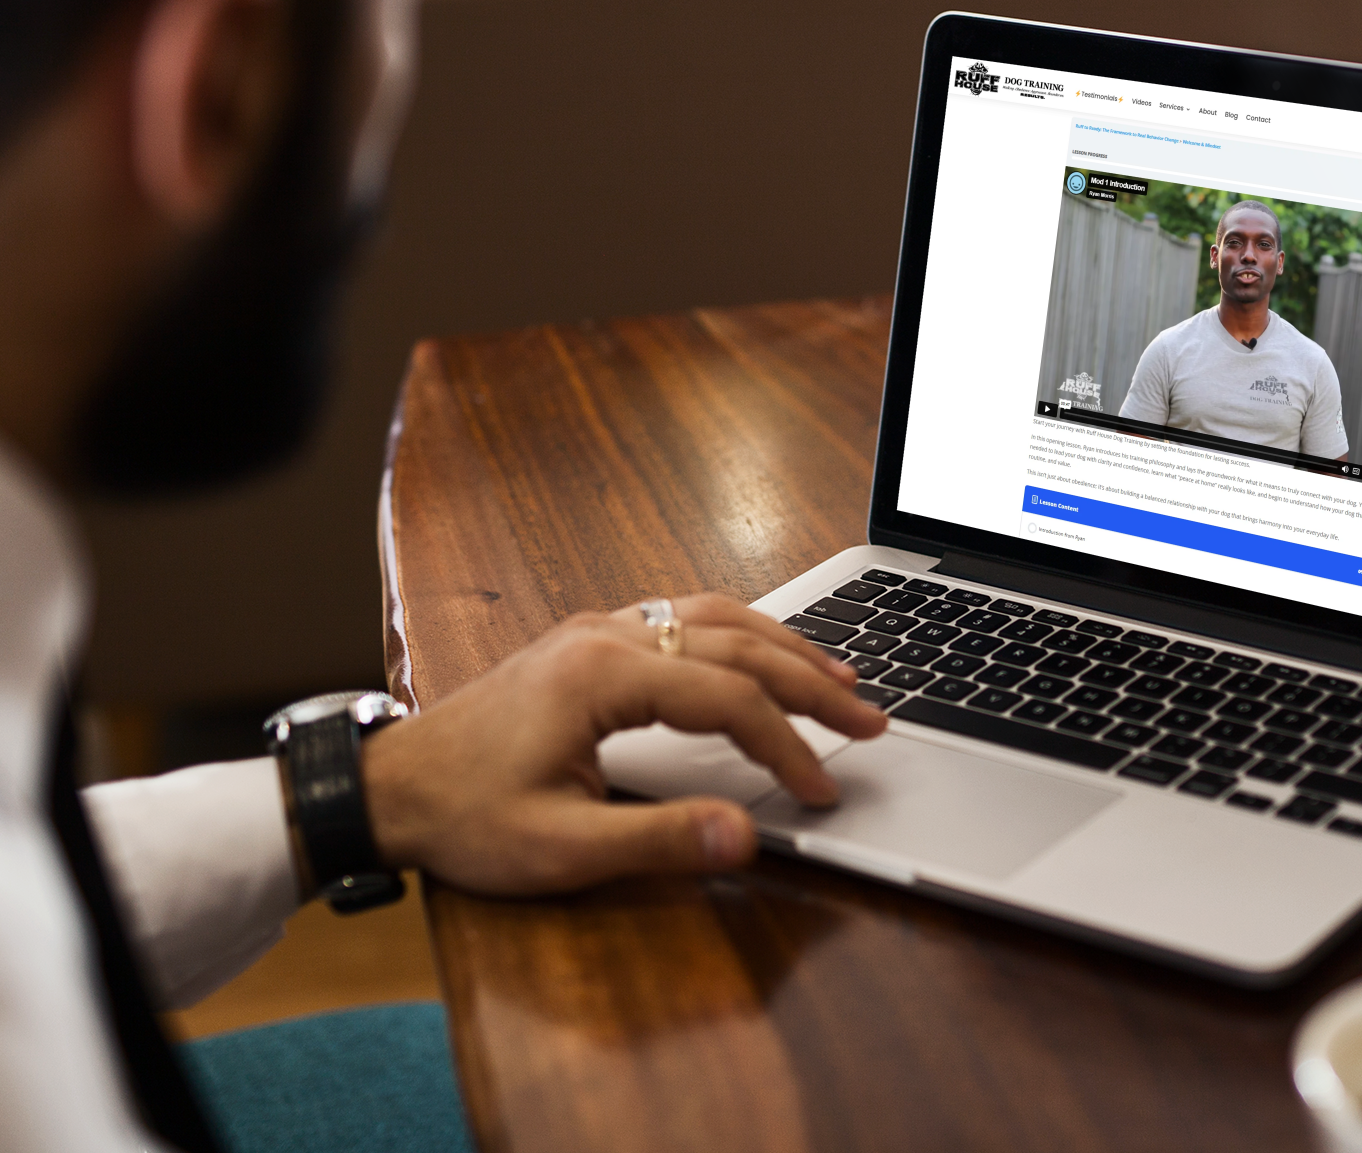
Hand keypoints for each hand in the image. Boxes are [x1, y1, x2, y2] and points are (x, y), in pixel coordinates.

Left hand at [359, 593, 887, 893]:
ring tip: (840, 675)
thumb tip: (746, 838)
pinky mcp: (587, 642)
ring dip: (784, 644)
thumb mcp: (561, 848)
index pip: (731, 701)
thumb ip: (659, 841)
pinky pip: (683, 616)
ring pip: (714, 617)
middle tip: (872, 718)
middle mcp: (607, 635)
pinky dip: (740, 633)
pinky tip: (762, 651)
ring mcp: (596, 631)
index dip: (789, 746)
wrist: (386, 788)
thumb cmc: (463, 817)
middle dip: (813, 682)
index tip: (824, 789)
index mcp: (604, 674)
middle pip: (738, 644)